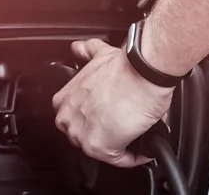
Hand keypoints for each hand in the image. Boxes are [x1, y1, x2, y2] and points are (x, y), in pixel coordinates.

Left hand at [51, 38, 174, 167]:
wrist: (143, 72)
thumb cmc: (126, 66)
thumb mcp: (97, 54)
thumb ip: (86, 53)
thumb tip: (82, 49)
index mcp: (65, 97)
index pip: (75, 117)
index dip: (95, 118)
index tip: (109, 118)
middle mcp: (68, 117)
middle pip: (85, 135)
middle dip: (104, 132)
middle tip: (123, 126)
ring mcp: (81, 133)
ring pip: (100, 148)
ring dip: (118, 144)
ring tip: (135, 137)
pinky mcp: (100, 147)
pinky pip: (119, 160)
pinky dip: (134, 157)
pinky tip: (143, 150)